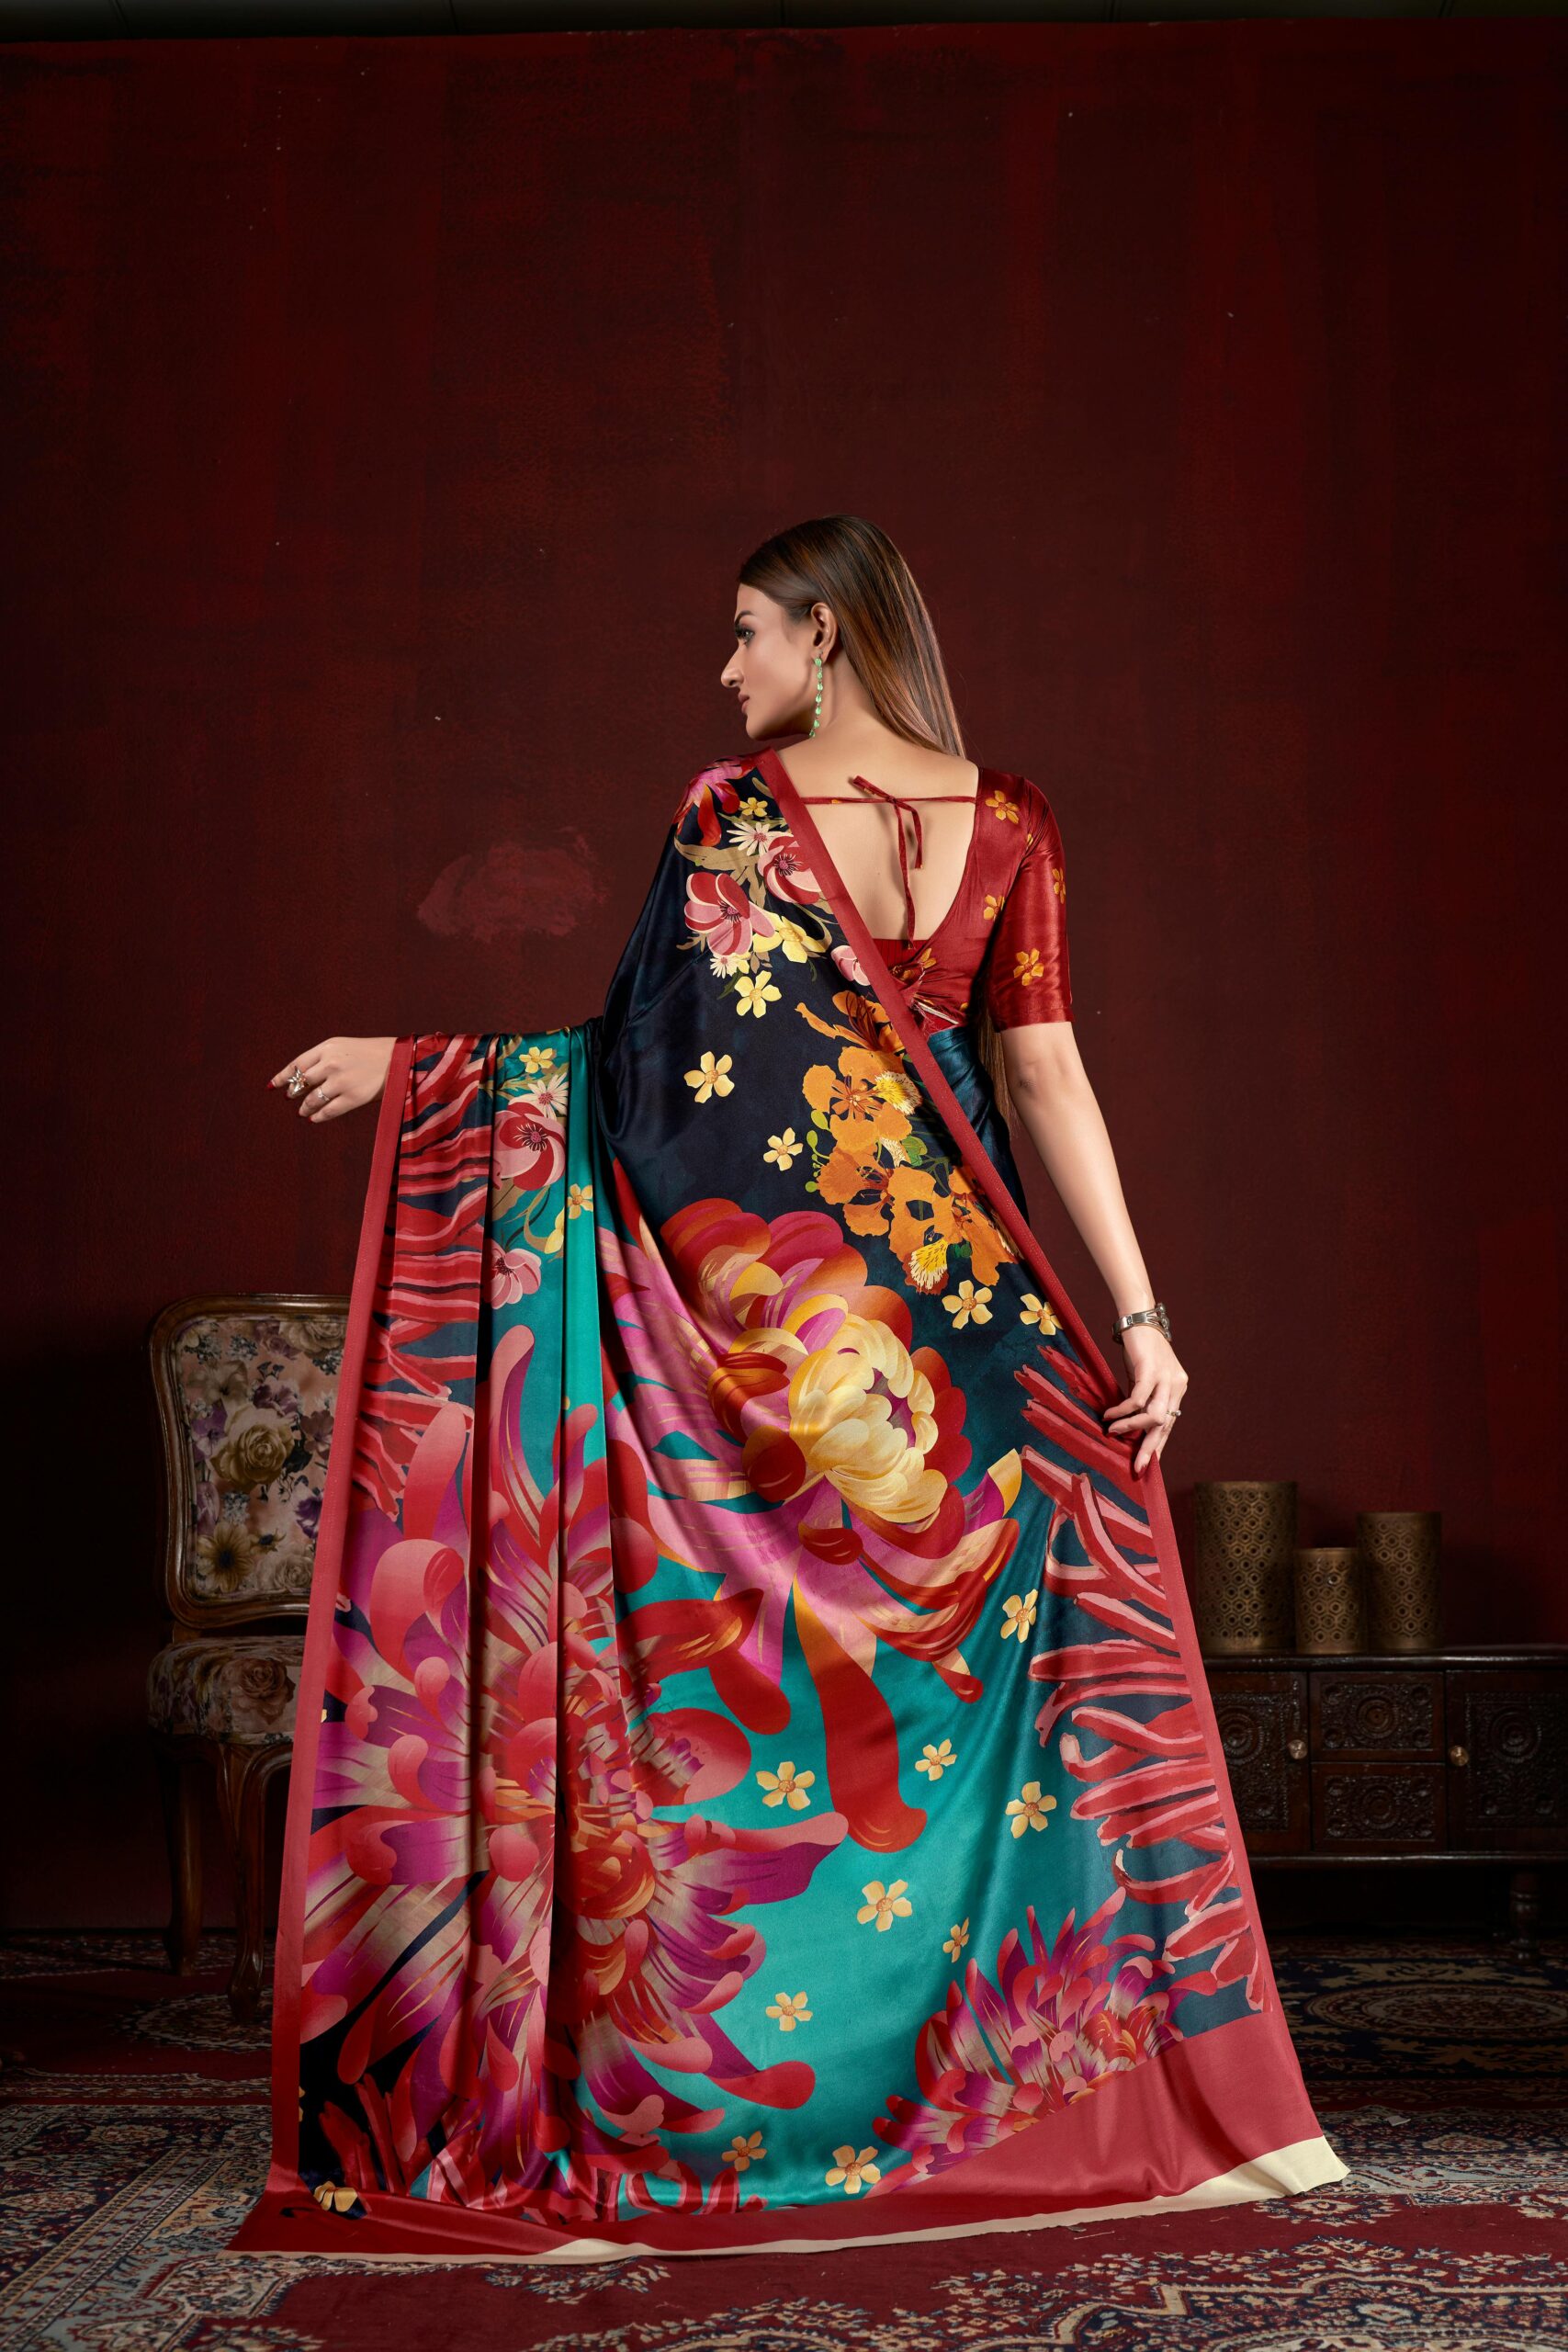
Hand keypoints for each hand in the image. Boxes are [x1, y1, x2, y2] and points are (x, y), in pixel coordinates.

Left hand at [269, 1037, 395, 1121]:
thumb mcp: (344, 1047)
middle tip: (290, 1098)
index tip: (273, 1086)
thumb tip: (303, 1079)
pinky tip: (314, 1119)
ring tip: (302, 1112)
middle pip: (302, 1083)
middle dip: (293, 1093)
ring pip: (312, 1100)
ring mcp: (341, 1081)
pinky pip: (328, 1111)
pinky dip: (318, 1117)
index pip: (297, 1064)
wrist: (400, 1060)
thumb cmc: (372, 1053)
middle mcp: (331, 1063)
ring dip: (304, 1108)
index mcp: (327, 1047)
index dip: (283, 1077)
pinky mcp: (352, 1098)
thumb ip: (323, 1058)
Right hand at [1101, 1325, 1187, 1475]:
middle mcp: (1176, 1385)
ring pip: (1153, 1416)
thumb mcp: (1145, 1376)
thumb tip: (1131, 1422)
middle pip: (1165, 1425)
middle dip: (1150, 1448)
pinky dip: (1122, 1411)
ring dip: (1131, 1428)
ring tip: (1113, 1432)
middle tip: (1138, 1467)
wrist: (1137, 1319)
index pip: (1170, 1423)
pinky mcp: (1150, 1370)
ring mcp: (1165, 1378)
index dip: (1159, 1444)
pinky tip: (1109, 1415)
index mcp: (1177, 1388)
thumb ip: (1144, 1397)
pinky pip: (1137, 1399)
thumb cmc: (1139, 1348)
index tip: (1149, 1463)